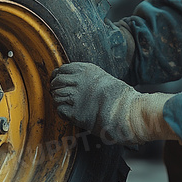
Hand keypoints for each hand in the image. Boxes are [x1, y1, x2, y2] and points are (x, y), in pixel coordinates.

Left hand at [50, 61, 176, 144]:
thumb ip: (89, 78)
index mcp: (86, 70)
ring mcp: (75, 97)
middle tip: (57, 93)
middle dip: (55, 88)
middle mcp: (78, 81)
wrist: (126, 111)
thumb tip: (78, 81)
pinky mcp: (74, 112)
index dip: (58, 76)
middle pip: (56, 82)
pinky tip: (68, 113)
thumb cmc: (119, 96)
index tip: (57, 80)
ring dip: (58, 100)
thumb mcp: (104, 78)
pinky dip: (61, 111)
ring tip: (64, 104)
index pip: (62, 69)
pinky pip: (59, 110)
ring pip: (56, 96)